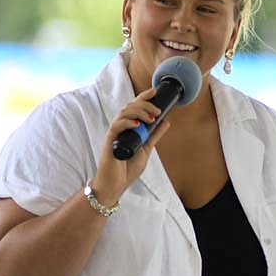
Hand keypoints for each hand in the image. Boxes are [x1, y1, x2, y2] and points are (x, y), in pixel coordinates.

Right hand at [90, 87, 170, 204]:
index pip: (134, 106)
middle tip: (157, 112)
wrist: (116, 184)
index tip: (155, 91)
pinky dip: (126, 123)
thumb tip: (166, 121)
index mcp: (128, 127)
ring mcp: (114, 133)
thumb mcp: (146, 148)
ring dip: (139, 112)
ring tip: (151, 118)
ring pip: (123, 113)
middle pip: (129, 106)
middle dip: (145, 105)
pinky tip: (136, 125)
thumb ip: (154, 135)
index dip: (144, 97)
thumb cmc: (127, 167)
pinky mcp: (109, 141)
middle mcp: (120, 127)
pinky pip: (116, 127)